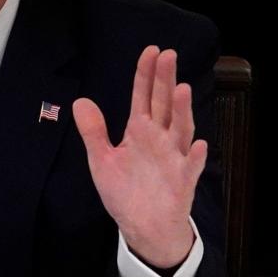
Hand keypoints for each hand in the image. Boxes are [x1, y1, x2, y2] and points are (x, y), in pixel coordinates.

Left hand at [72, 45, 206, 268]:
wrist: (142, 226)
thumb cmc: (125, 191)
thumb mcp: (102, 160)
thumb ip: (93, 132)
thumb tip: (80, 101)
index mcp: (139, 131)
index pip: (143, 97)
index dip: (145, 75)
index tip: (151, 50)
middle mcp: (159, 139)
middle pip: (164, 105)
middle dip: (166, 81)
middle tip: (169, 55)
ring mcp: (173, 158)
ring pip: (180, 130)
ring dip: (182, 112)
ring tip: (182, 90)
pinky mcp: (181, 181)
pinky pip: (189, 167)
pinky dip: (194, 156)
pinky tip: (197, 144)